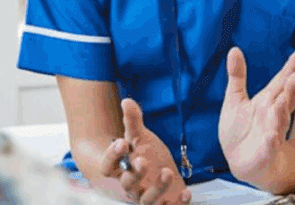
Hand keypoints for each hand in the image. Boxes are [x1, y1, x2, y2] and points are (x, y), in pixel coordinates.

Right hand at [76, 99, 190, 204]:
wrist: (162, 173)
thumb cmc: (148, 155)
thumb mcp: (141, 137)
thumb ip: (133, 121)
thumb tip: (127, 101)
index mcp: (121, 168)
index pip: (108, 166)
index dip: (112, 156)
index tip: (122, 142)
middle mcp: (131, 186)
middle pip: (127, 185)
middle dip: (134, 175)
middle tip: (143, 161)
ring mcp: (147, 197)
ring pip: (147, 201)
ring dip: (157, 189)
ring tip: (167, 172)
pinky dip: (178, 203)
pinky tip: (186, 193)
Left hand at [218, 47, 294, 187]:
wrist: (239, 161)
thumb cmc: (240, 128)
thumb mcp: (235, 98)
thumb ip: (237, 75)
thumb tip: (234, 48)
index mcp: (267, 100)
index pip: (281, 80)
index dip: (292, 66)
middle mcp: (273, 114)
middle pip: (285, 98)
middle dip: (291, 88)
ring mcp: (272, 133)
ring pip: (280, 120)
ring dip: (282, 111)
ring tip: (283, 99)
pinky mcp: (265, 151)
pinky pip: (270, 146)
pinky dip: (271, 141)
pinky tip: (272, 137)